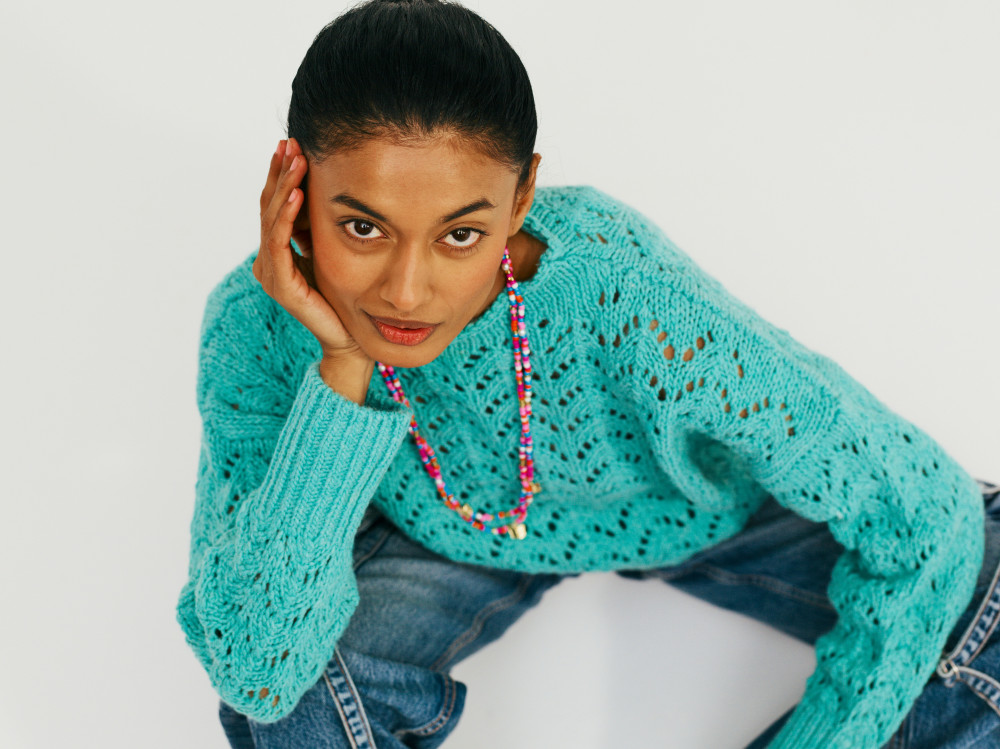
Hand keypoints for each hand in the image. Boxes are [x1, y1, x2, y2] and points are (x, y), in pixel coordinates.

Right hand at [253, 138, 371, 366]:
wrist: (351, 337)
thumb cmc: (345, 296)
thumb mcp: (332, 250)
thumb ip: (319, 225)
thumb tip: (326, 186)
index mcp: (278, 251)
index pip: (275, 203)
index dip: (281, 174)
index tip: (291, 143)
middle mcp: (269, 260)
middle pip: (268, 206)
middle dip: (279, 172)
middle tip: (290, 143)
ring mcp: (272, 274)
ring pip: (272, 220)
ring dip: (283, 187)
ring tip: (295, 161)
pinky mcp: (283, 286)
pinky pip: (280, 244)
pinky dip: (286, 217)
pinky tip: (297, 194)